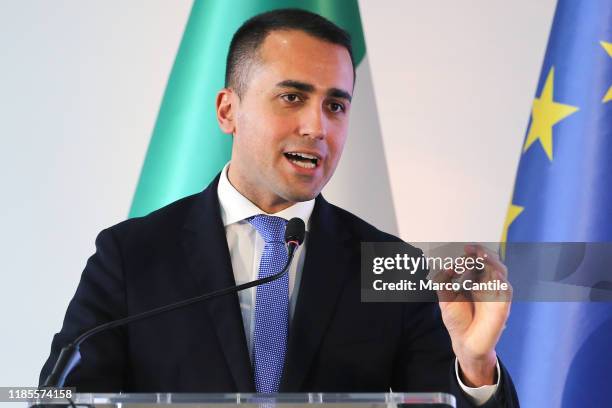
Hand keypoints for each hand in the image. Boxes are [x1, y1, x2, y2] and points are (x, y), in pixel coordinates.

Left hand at [435, 244, 511, 386]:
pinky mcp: (502, 305)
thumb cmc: (457, 320)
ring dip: (492, 261)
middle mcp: (487, 284)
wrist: (465, 343)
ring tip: (481, 255)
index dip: (470, 255)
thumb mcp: (444, 298)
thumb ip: (443, 281)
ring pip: (501, 270)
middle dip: (481, 253)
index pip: (476, 261)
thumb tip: (448, 267)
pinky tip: (492, 273)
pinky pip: (506, 289)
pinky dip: (500, 279)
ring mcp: (496, 293)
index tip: (461, 253)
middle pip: (491, 261)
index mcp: (474, 280)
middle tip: (470, 250)